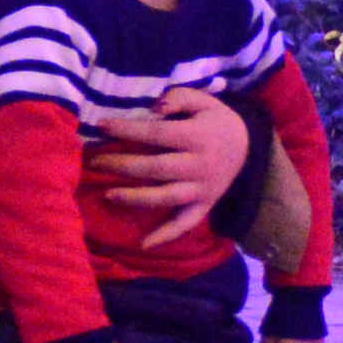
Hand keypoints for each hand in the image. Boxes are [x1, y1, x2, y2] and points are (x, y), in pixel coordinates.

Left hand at [85, 89, 245, 229]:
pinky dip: (166, 235)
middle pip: (155, 168)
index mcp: (198, 137)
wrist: (248, 147)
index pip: (156, 134)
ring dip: (135, 198)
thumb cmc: (216, 121)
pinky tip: (144, 244)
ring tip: (108, 194)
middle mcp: (199, 165)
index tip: (102, 126)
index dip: (127, 130)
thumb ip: (178, 98)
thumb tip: (154, 109)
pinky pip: (185, 224)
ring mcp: (201, 189)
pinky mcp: (204, 206)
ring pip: (165, 197)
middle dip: (121, 165)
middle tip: (94, 162)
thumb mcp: (204, 100)